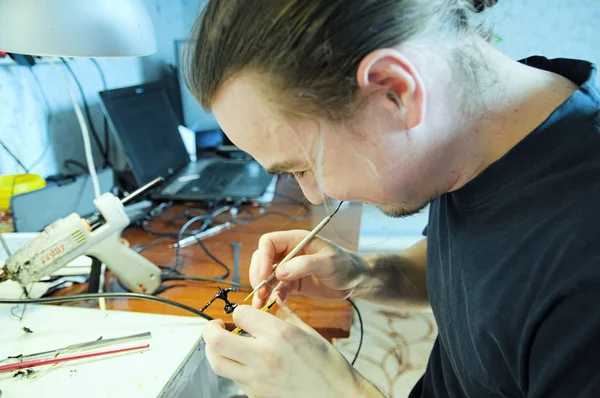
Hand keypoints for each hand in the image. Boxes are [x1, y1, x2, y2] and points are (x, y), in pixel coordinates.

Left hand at [203, 298, 380, 397]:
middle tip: (216, 326)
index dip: (239, 311)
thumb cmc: (328, 365)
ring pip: (217, 362)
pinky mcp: (256, 394)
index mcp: (279, 335)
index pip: (240, 315)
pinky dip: (230, 366)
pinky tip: (242, 361)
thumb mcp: (307, 332)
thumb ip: (284, 314)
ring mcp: (257, 379)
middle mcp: (264, 356)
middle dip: (210, 329)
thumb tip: (271, 300)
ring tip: (223, 343)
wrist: (337, 397)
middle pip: (216, 341)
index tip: (244, 314)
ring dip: (214, 350)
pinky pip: (232, 377)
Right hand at [250, 230, 368, 307]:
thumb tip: (280, 272)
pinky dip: (271, 297)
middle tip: (259, 291)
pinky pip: (276, 289)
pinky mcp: (293, 284)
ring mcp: (289, 269)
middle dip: (258, 275)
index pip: (269, 242)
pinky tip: (272, 305)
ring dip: (261, 289)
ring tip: (259, 304)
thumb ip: (304, 265)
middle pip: (262, 259)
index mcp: (296, 240)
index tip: (265, 276)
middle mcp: (289, 253)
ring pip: (267, 276)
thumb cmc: (345, 265)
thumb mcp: (328, 263)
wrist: (355, 280)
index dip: (263, 258)